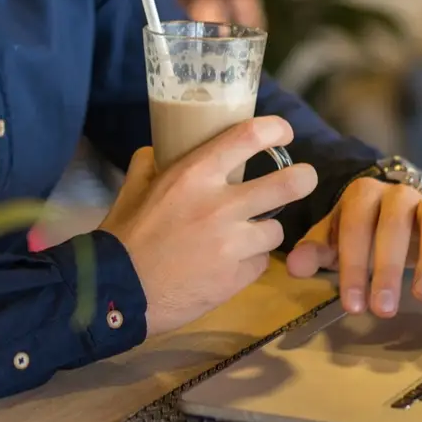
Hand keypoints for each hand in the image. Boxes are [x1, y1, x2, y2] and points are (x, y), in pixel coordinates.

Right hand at [98, 116, 318, 336]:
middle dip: (303, 179)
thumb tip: (158, 150)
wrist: (118, 292)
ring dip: (264, 231)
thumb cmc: (124, 237)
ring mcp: (232, 244)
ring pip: (276, 230)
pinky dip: (249, 262)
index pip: (249, 137)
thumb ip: (150, 164)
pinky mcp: (237, 278)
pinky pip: (259, 263)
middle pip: (288, 184)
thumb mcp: (133, 190)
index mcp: (194, 175)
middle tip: (304, 179)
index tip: (282, 132)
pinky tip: (229, 265)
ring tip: (246, 236)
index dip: (275, 129)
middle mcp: (220, 205)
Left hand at [285, 176, 421, 316]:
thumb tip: (295, 266)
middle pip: (394, 225)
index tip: (352, 306)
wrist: (388, 215)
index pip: (355, 227)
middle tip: (383, 310)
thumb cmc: (357, 232)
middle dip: (388, 269)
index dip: (353, 266)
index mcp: (362, 194)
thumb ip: (314, 250)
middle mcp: (399, 193)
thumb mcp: (331, 240)